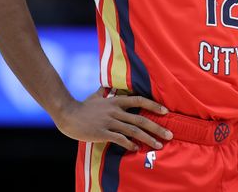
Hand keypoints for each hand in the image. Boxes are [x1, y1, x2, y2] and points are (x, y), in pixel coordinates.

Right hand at [55, 88, 173, 151]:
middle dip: (157, 127)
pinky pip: (120, 139)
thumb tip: (105, 86)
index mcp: (115, 101)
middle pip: (140, 119)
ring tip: (159, 145)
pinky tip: (137, 149)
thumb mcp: (96, 96)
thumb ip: (104, 92)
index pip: (139, 100)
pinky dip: (130, 145)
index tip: (166, 112)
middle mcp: (115, 111)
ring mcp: (109, 122)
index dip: (153, 105)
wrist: (68, 114)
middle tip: (169, 135)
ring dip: (148, 139)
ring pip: (133, 131)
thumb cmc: (82, 106)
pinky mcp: (102, 133)